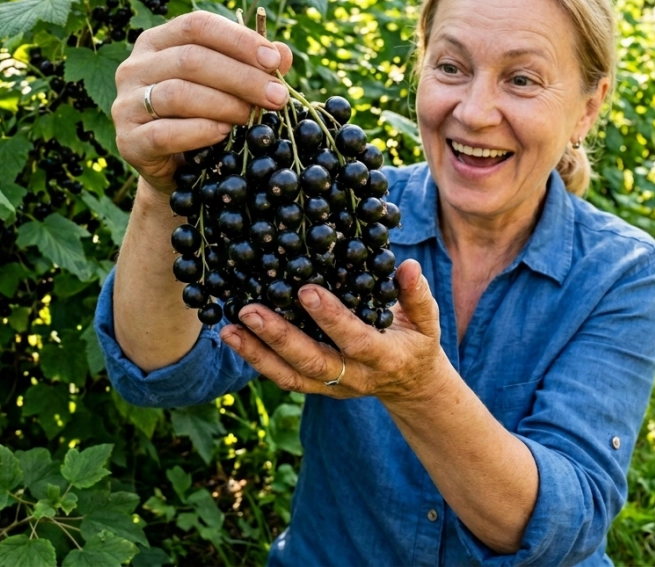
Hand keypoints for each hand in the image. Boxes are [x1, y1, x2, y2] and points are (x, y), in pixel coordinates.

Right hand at [112, 10, 293, 196]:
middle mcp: (135, 67)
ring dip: (225, 105)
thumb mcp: (230, 89)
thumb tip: (284, 53)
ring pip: (178, 94)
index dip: (239, 40)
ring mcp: (125, 104)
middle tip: (277, 97)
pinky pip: (164, 133)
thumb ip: (254, 69)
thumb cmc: (204, 118)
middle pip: (191, 59)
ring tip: (253, 117)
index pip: (197, 25)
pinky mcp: (127, 141)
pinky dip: (200, 132)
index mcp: (158, 42)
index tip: (274, 61)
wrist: (177, 171)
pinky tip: (224, 134)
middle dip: (242, 78)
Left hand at [218, 259, 450, 404]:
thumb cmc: (416, 342)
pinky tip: (234, 338)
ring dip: (257, 354)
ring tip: (228, 329)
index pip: (355, 339)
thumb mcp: (427, 320)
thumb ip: (416, 295)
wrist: (410, 386)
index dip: (331, 318)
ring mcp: (333, 388)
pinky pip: (283, 379)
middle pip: (313, 362)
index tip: (306, 291)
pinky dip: (256, 360)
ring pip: (291, 376)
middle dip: (280, 337)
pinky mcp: (317, 389)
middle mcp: (356, 378)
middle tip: (250, 310)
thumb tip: (407, 265)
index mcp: (384, 358)